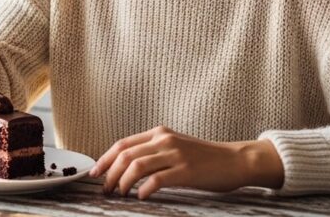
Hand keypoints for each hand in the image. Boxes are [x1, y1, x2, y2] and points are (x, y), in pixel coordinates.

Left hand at [88, 126, 283, 198]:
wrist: (235, 160)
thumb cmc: (204, 158)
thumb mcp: (175, 147)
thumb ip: (153, 151)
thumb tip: (125, 167)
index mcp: (159, 132)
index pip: (122, 144)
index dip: (105, 159)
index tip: (94, 173)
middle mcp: (165, 140)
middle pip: (125, 154)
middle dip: (110, 173)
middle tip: (104, 189)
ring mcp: (176, 154)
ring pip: (137, 165)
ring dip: (123, 182)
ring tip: (119, 194)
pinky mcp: (186, 170)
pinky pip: (157, 179)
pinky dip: (144, 189)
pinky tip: (141, 196)